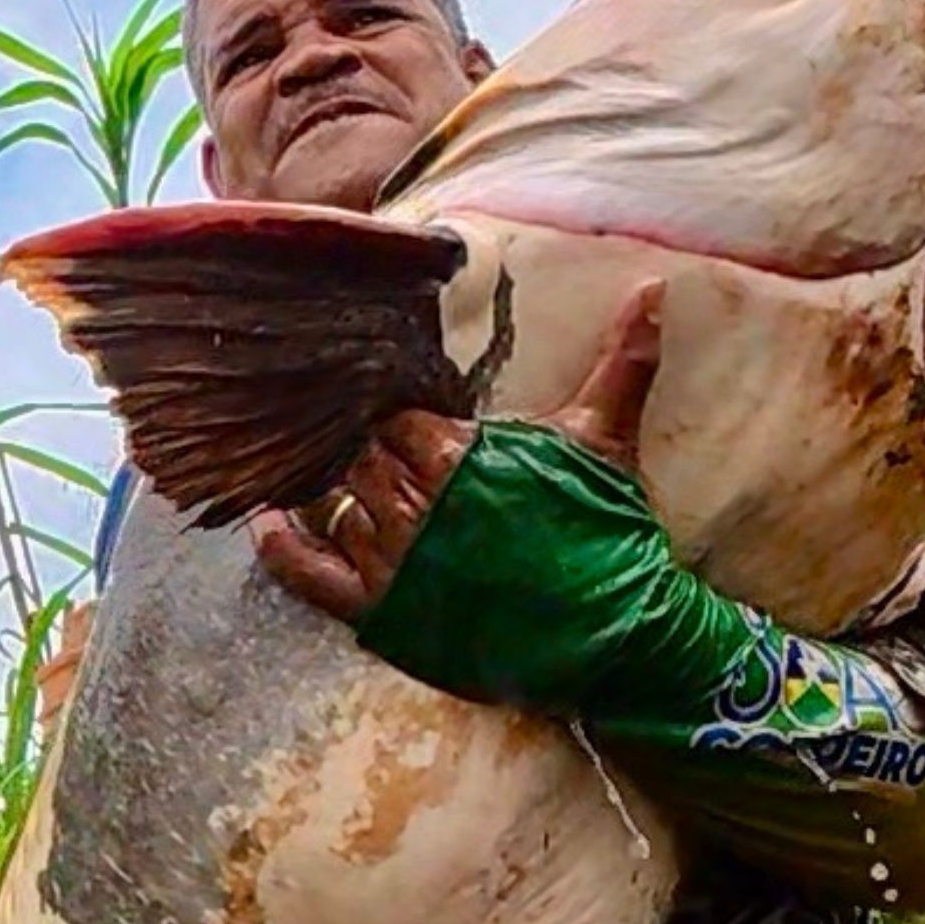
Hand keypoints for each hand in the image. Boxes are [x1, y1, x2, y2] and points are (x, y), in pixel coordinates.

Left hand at [252, 279, 666, 621]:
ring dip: (337, 494)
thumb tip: (656, 288)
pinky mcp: (382, 611)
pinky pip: (306, 570)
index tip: (407, 426)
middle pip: (360, 459)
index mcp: (456, 454)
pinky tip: (268, 520)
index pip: (394, 418)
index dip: (400, 421)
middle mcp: (414, 504)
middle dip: (373, 459)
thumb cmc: (608, 534)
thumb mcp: (607, 439)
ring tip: (337, 483)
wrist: (615, 635)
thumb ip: (622, 360)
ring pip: (335, 504)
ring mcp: (394, 561)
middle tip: (383, 463)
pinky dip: (280, 544)